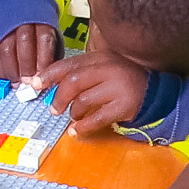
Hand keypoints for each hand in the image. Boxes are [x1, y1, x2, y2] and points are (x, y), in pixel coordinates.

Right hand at [0, 22, 61, 84]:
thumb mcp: (52, 39)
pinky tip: (9, 78)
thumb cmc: (38, 35)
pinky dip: (1, 70)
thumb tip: (51, 75)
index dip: (44, 59)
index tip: (44, 75)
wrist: (19, 20)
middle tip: (30, 81)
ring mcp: (5, 30)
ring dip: (13, 70)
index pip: (44, 38)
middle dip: (27, 65)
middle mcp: (22, 22)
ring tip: (19, 83)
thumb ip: (52, 55)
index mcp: (41, 21)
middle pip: (24, 41)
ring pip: (6, 49)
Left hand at [33, 49, 154, 132]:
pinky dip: (83, 126)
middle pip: (73, 82)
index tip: (34, 84)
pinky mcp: (124, 106)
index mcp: (100, 58)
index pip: (69, 64)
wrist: (154, 92)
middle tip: (54, 108)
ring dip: (73, 112)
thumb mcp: (101, 69)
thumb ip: (78, 73)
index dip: (48, 75)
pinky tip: (76, 130)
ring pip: (83, 100)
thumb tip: (44, 82)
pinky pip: (97, 118)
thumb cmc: (120, 81)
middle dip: (59, 97)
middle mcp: (109, 70)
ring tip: (73, 117)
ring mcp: (117, 88)